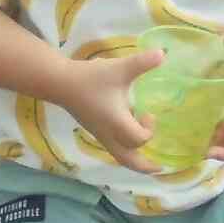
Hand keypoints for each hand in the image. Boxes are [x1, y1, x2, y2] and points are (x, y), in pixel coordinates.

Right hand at [57, 46, 163, 174]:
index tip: (148, 112)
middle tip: (159, 169)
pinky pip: (113, 146)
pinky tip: (128, 135)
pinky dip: (124, 148)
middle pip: (128, 160)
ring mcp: (100, 134)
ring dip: (134, 159)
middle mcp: (109, 134)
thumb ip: (142, 62)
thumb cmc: (91, 78)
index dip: (149, 129)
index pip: (139, 139)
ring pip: (119, 155)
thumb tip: (163, 53)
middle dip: (144, 166)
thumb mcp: (119, 68)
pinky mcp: (94, 129)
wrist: (60, 82)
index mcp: (117, 124)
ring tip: (147, 160)